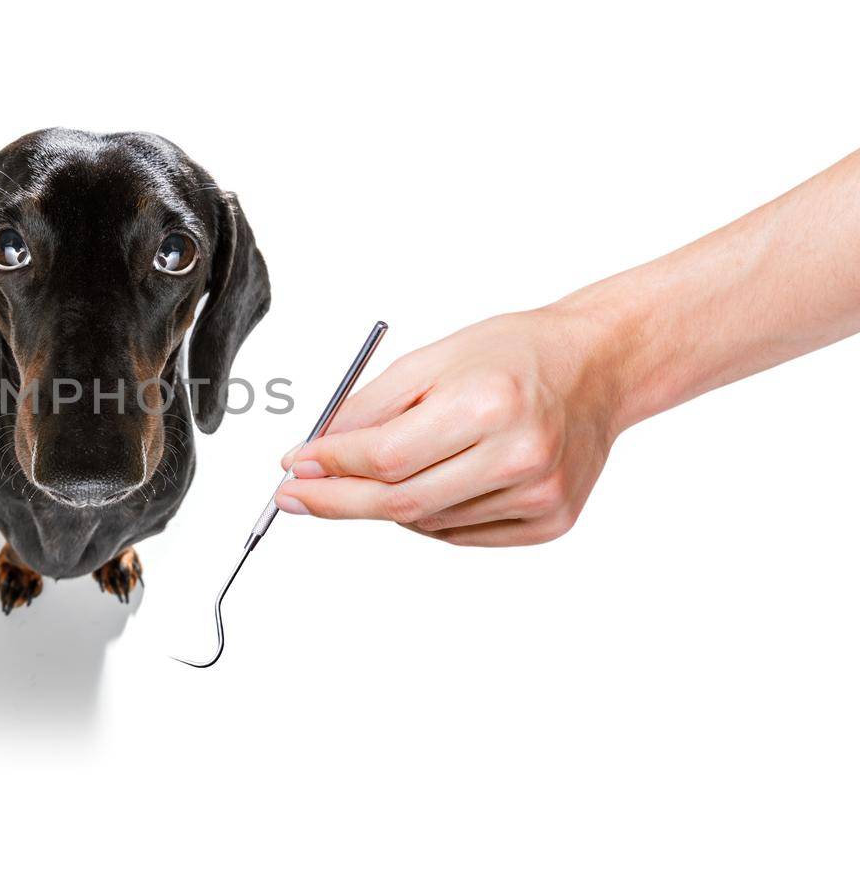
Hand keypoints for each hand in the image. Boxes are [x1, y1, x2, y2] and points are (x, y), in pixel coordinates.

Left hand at [274, 308, 620, 545]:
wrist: (597, 366)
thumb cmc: (513, 355)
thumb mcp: (431, 360)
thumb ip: (369, 408)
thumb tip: (315, 453)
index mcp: (488, 405)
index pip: (384, 456)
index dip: (329, 466)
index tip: (292, 468)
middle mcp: (519, 456)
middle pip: (399, 502)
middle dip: (336, 500)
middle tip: (295, 496)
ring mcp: (539, 495)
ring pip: (426, 522)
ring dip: (388, 503)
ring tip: (397, 464)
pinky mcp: (550, 520)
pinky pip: (459, 534)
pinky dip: (429, 516)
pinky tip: (439, 480)